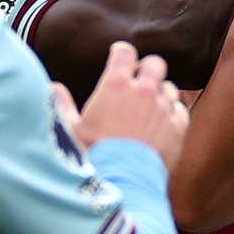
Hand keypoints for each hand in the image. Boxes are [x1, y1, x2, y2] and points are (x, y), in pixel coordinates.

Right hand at [65, 42, 189, 169]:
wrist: (123, 182)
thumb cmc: (94, 155)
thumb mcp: (71, 129)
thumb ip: (62, 104)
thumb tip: (53, 88)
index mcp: (116, 85)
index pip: (124, 52)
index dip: (121, 53)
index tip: (118, 57)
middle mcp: (144, 91)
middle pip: (155, 64)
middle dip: (147, 69)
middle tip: (139, 81)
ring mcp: (164, 108)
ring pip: (168, 88)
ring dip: (160, 94)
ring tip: (150, 108)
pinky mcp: (178, 127)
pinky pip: (180, 109)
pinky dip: (172, 114)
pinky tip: (163, 124)